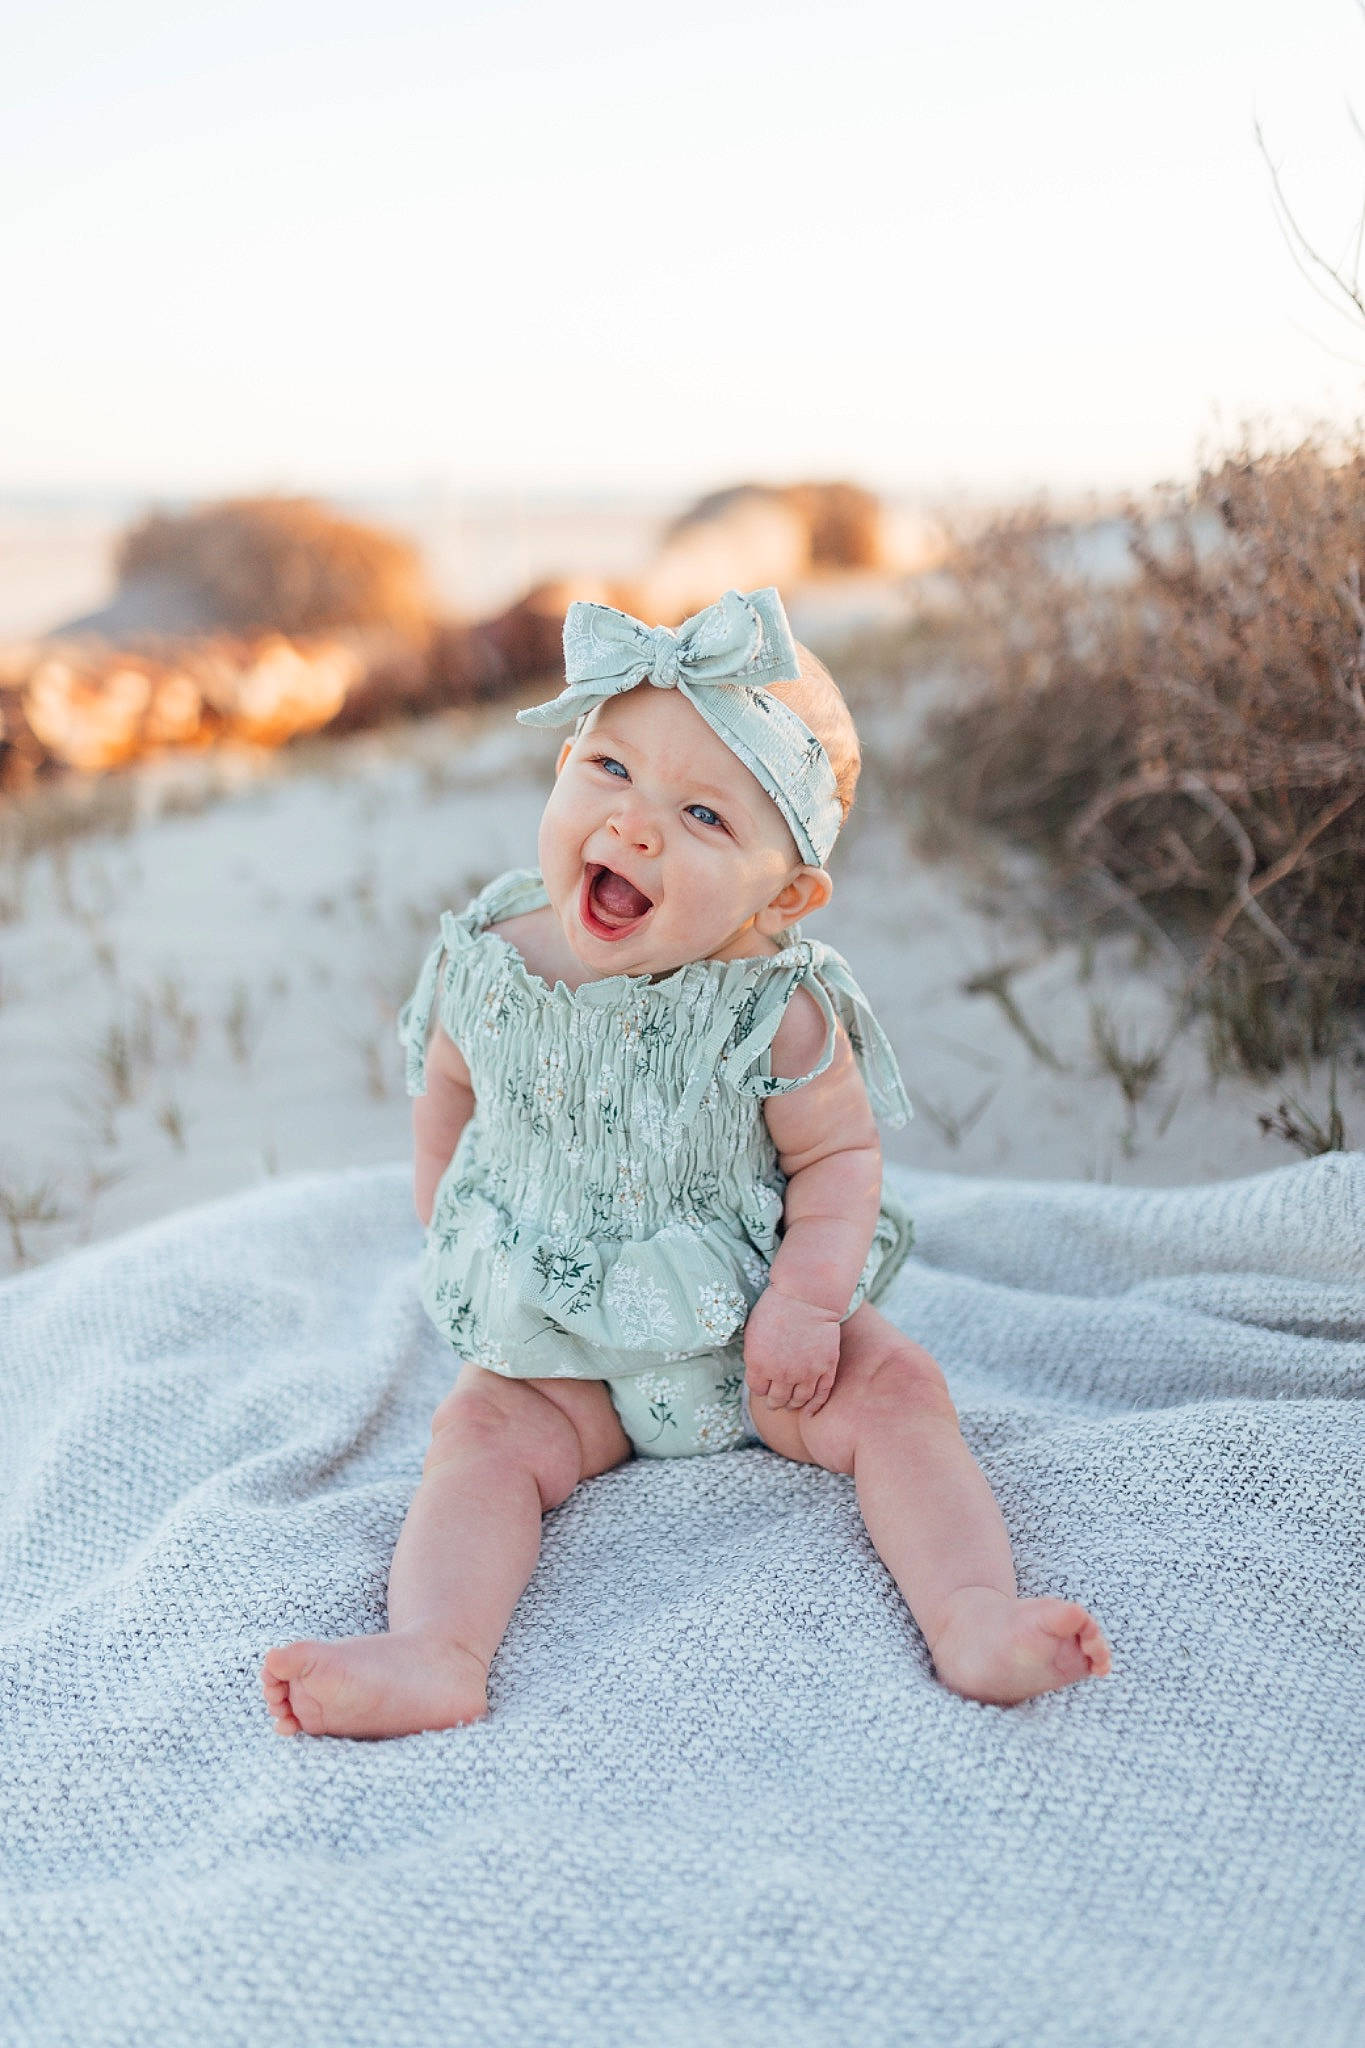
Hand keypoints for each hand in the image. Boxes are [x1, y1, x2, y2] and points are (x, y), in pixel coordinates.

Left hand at [744, 1284, 841, 1416]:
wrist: (806, 1296)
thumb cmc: (775, 1308)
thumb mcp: (752, 1332)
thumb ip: (754, 1356)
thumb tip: (757, 1374)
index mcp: (759, 1365)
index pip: (758, 1390)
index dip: (761, 1388)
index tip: (764, 1385)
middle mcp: (782, 1374)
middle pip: (776, 1400)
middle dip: (774, 1402)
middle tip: (775, 1402)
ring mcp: (806, 1373)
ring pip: (798, 1401)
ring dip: (793, 1405)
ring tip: (791, 1404)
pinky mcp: (826, 1368)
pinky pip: (821, 1395)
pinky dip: (815, 1406)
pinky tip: (810, 1411)